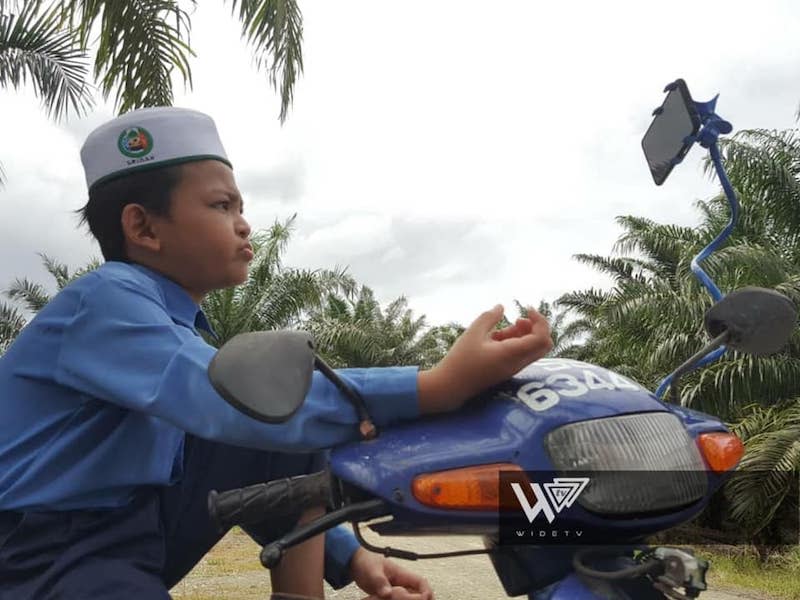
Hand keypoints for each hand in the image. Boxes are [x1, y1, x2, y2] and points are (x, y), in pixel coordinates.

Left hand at [349, 548, 433, 599]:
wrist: (355, 562)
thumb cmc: (365, 562)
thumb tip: (388, 593)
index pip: (421, 582)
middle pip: (419, 593)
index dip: (426, 592)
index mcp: (401, 573)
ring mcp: (396, 589)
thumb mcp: (372, 571)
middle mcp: (402, 581)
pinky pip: (400, 599)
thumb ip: (380, 581)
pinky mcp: (390, 595)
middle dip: (420, 599)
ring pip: (410, 597)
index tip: (423, 599)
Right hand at [419, 305, 552, 411]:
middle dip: (537, 328)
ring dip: (524, 334)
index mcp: (512, 353)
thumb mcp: (473, 333)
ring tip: (500, 330)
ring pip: (533, 348)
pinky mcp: (507, 370)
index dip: (540, 320)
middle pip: (544, 345)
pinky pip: (521, 354)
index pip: (542, 337)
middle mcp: (517, 363)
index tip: (526, 309)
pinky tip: (496, 338)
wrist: (451, 387)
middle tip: (518, 320)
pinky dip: (515, 342)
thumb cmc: (460, 360)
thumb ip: (489, 317)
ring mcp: (514, 368)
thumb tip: (501, 307)